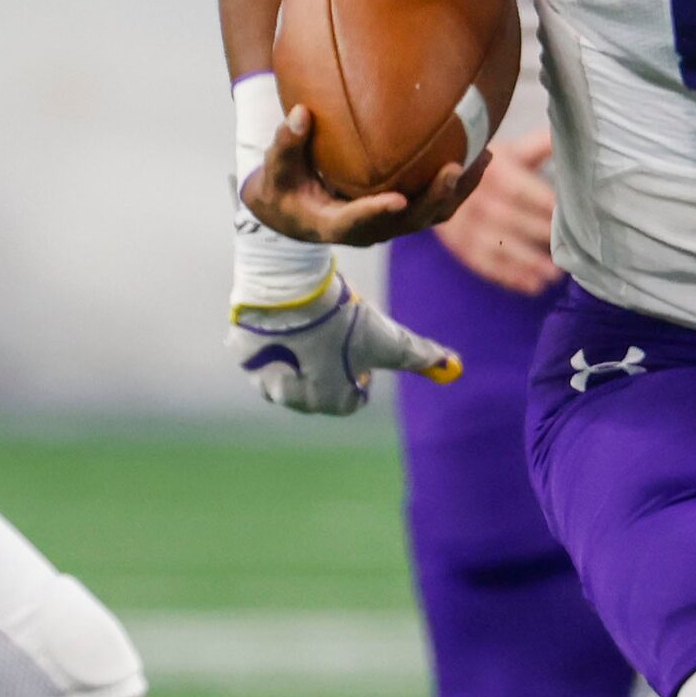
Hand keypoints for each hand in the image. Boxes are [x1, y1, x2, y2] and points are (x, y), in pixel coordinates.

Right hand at [228, 275, 461, 416]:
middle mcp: (293, 400)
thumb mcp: (390, 338)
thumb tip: (454, 366)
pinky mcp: (241, 352)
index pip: (350, 397)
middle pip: (317, 384)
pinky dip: (272, 336)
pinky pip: (260, 347)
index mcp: (329, 403)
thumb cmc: (345, 322)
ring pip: (286, 368)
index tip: (359, 348)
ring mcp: (263, 377)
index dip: (359, 371)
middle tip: (336, 329)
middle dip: (328, 362)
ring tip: (311, 319)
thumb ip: (422, 356)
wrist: (292, 294)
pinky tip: (287, 314)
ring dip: (298, 351)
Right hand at [239, 103, 487, 247]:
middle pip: (411, 221)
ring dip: (460, 190)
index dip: (378, 212)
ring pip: (434, 214)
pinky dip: (461, 183)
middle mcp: (370, 229)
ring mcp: (392, 223)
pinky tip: (481, 151)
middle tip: (455, 168)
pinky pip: (439, 202)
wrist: (294, 210)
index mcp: (335, 224)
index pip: (358, 221)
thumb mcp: (274, 170)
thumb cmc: (282, 187)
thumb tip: (300, 113)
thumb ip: (286, 144)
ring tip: (484, 156)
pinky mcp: (405, 213)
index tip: (397, 199)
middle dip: (435, 197)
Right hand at [434, 131, 560, 295]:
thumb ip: (540, 145)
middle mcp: (476, 199)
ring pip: (498, 246)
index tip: (573, 217)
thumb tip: (575, 132)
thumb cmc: (488, 164)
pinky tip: (532, 287)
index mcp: (492, 171)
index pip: (522, 190)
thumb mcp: (511, 150)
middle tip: (572, 250)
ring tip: (555, 275)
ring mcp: (465, 225)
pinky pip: (485, 264)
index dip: (547, 205)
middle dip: (542, 236)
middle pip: (512, 220)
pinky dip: (509, 277)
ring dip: (527, 263)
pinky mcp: (459, 246)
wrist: (436, 177)